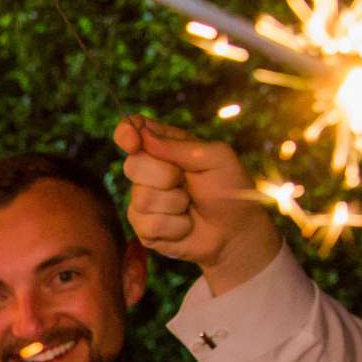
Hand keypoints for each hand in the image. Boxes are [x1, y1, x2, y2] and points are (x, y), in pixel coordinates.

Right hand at [113, 114, 283, 294]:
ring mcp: (143, 200)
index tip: (133, 142)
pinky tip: (185, 225)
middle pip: (132, 165)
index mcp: (165, 146)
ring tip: (190, 207)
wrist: (235, 231)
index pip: (133, 130)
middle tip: (187, 182)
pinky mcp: (144, 228)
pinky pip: (149, 225)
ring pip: (142, 198)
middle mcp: (149, 171)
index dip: (126, 133)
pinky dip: (175, 226)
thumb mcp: (216, 158)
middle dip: (165, 176)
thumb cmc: (230, 189)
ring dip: (175, 204)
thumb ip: (181, 146)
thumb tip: (143, 137)